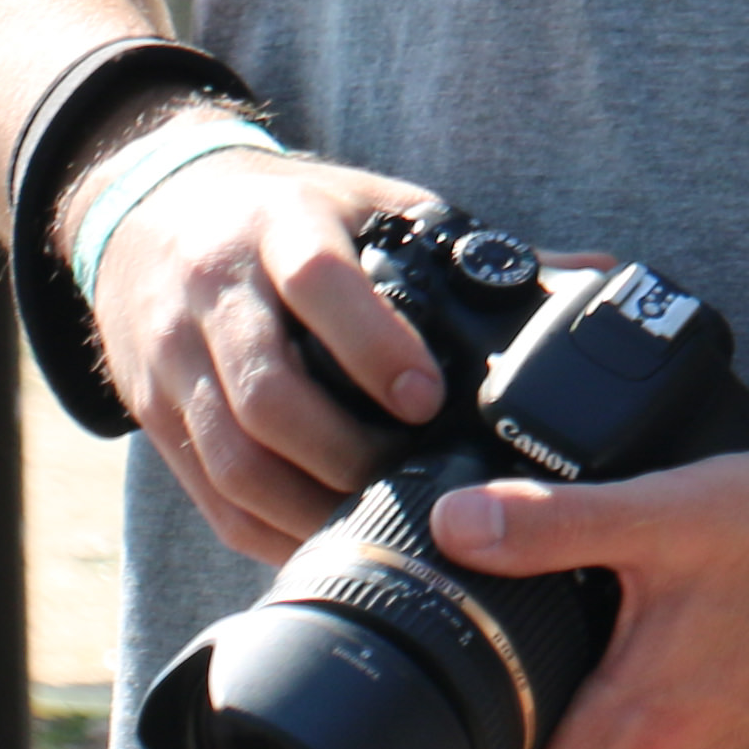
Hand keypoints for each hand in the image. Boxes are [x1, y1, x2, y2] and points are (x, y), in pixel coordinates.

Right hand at [92, 144, 454, 557]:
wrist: (151, 210)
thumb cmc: (287, 216)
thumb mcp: (366, 204)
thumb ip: (467, 250)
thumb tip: (597, 275)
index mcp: (280, 226)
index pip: (317, 283)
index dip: (373, 347)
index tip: (426, 400)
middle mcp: (215, 291)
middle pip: (268, 394)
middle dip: (347, 455)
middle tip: (417, 484)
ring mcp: (174, 358)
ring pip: (234, 459)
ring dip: (309, 508)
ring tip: (378, 527)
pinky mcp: (153, 414)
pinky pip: (210, 497)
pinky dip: (270, 533)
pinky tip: (323, 545)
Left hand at [423, 450, 748, 748]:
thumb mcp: (661, 516)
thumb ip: (551, 523)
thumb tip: (454, 525)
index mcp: (630, 736)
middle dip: (478, 745)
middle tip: (436, 664)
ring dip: (538, 718)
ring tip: (506, 636)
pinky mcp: (706, 730)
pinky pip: (621, 738)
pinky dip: (589, 702)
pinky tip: (586, 629)